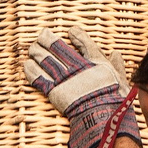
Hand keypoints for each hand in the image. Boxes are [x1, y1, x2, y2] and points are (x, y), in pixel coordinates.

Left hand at [20, 28, 140, 147]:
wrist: (103, 116)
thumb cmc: (115, 99)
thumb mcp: (121, 79)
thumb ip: (117, 65)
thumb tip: (116, 53)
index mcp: (95, 61)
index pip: (84, 42)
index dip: (76, 34)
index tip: (71, 31)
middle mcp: (77, 67)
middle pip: (58, 47)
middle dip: (47, 40)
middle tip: (42, 36)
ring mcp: (64, 79)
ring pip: (46, 60)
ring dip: (37, 52)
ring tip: (32, 48)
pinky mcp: (54, 92)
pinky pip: (39, 78)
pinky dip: (31, 70)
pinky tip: (27, 65)